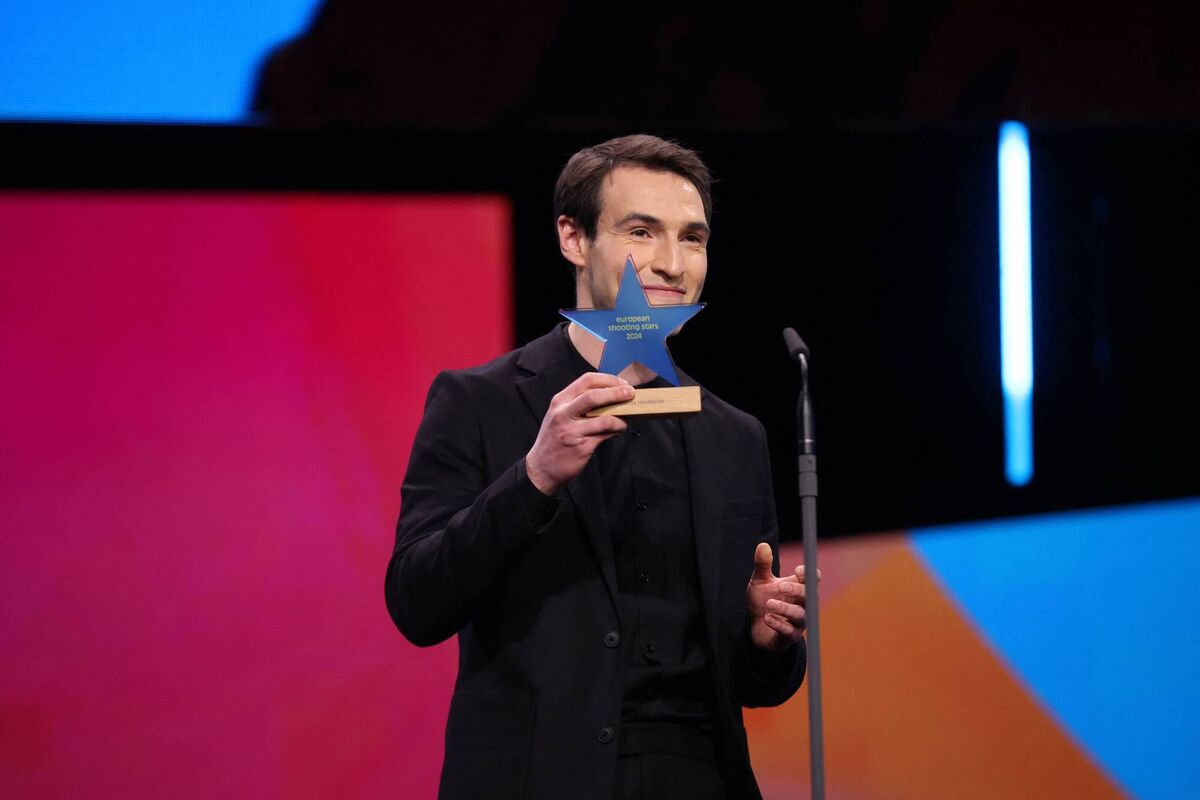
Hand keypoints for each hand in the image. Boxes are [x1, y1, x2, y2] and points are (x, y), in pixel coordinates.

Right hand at [525, 372, 632, 494]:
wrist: (540, 470)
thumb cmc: (554, 441)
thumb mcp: (559, 417)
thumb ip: (578, 405)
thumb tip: (609, 398)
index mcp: (559, 402)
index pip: (586, 381)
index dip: (607, 380)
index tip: (621, 383)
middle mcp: (563, 414)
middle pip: (594, 396)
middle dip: (616, 392)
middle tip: (631, 393)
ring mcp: (571, 431)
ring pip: (604, 418)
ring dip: (620, 417)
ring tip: (626, 419)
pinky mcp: (581, 447)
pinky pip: (605, 435)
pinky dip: (616, 430)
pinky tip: (618, 430)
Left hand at [746, 542, 818, 651]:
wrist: (754, 628)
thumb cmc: (762, 602)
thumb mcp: (759, 581)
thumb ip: (762, 565)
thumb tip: (762, 545)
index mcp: (797, 588)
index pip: (812, 579)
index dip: (809, 574)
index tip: (797, 571)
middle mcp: (802, 604)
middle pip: (810, 596)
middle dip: (797, 590)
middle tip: (780, 587)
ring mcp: (797, 622)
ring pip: (801, 615)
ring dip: (785, 609)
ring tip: (769, 605)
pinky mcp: (789, 637)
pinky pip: (789, 632)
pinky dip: (778, 624)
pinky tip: (766, 618)